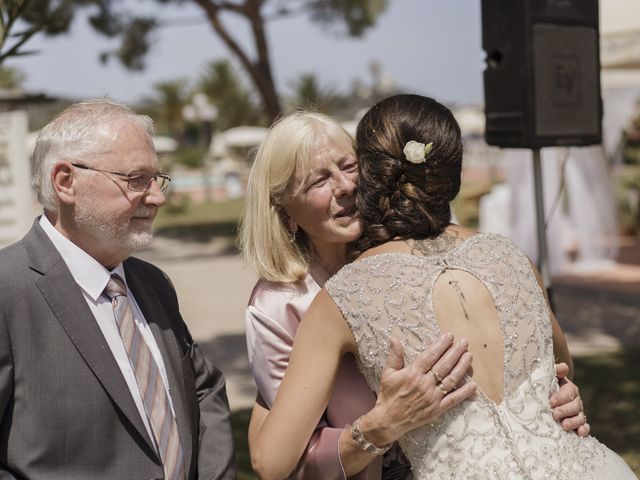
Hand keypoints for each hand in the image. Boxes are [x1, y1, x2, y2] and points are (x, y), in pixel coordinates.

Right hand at [358, 333, 475, 445]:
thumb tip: (394, 338)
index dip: (441, 345)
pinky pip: (453, 400)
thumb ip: (394, 356)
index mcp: (412, 374)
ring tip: (469, 356)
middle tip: (464, 342)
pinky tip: (473, 385)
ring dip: (461, 367)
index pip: (430, 356)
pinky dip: (464, 393)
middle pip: (443, 365)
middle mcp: (424, 384)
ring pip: (451, 380)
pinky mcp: (437, 409)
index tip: (449, 336)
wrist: (388, 420)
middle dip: (455, 352)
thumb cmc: (388, 395)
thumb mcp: (388, 373)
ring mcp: (432, 397)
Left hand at [550, 362, 589, 436]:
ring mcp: (577, 413)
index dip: (560, 398)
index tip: (551, 402)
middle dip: (565, 411)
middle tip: (554, 414)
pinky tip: (579, 434)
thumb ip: (555, 371)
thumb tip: (563, 367)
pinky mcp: (577, 423)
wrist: (547, 396)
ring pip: (580, 418)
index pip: (568, 393)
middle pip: (574, 406)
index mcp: (569, 389)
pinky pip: (584, 427)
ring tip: (564, 426)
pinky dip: (583, 430)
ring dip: (573, 422)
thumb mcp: (550, 376)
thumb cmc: (547, 385)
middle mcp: (576, 401)